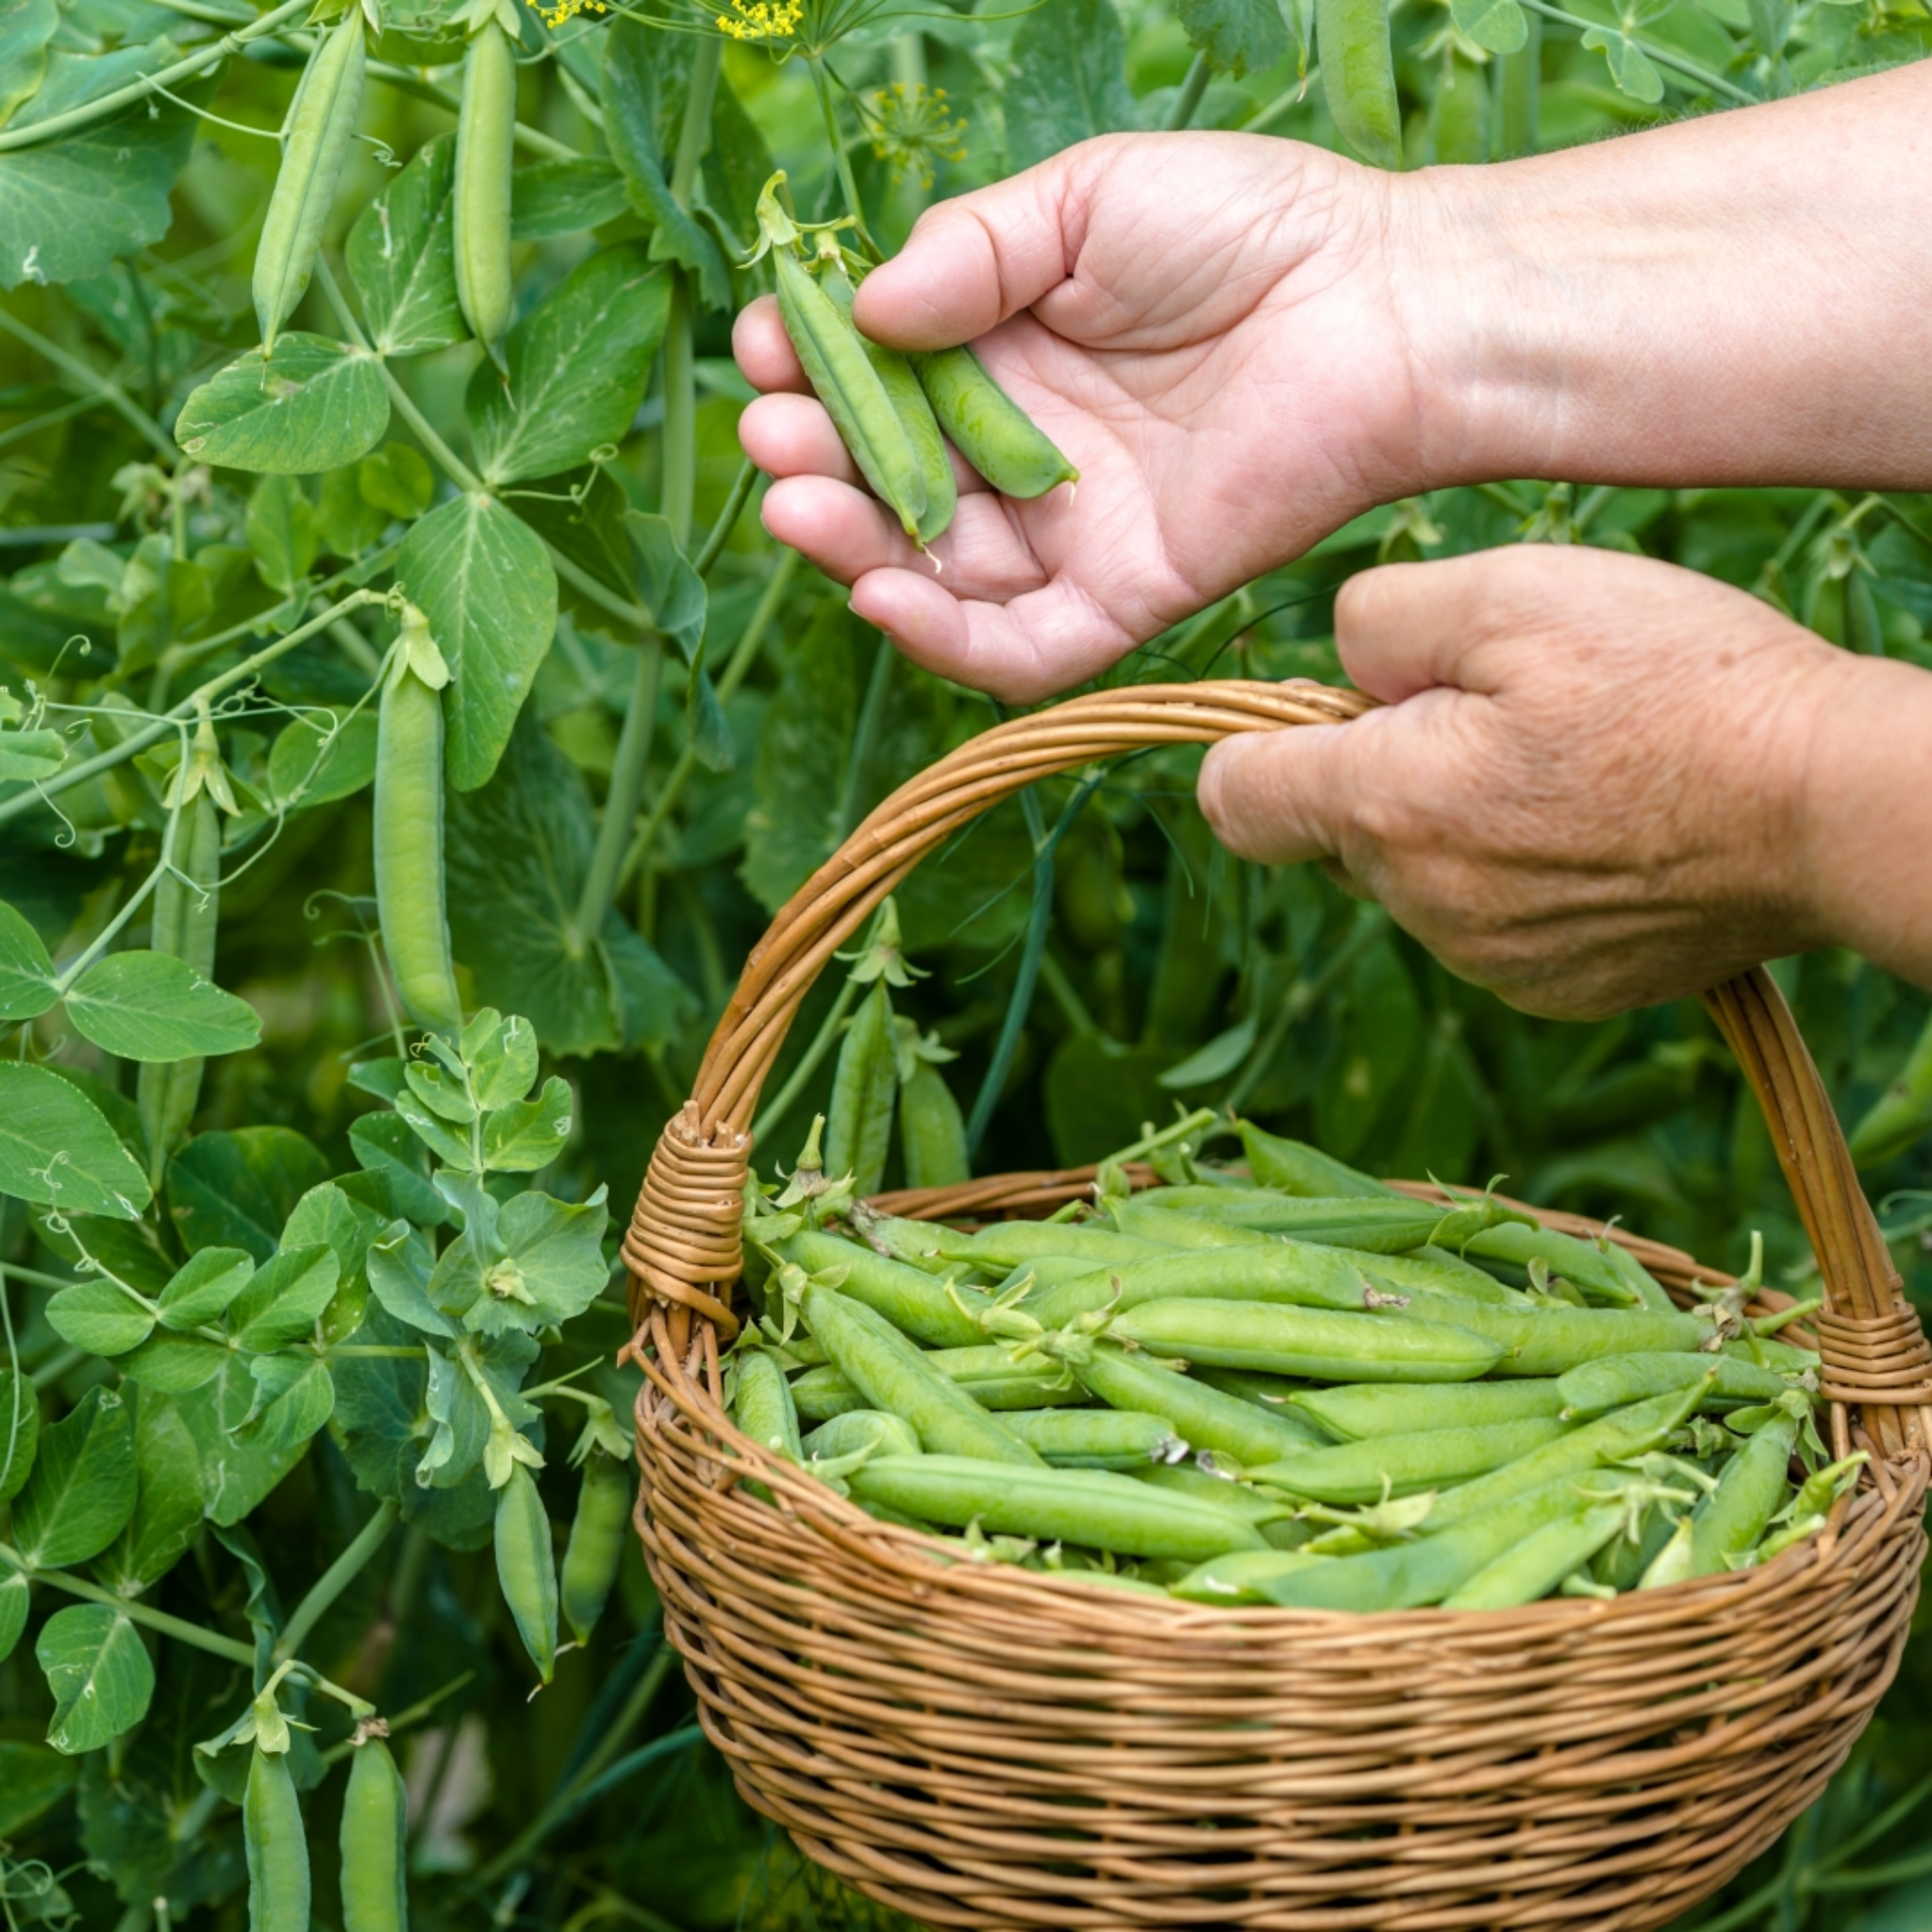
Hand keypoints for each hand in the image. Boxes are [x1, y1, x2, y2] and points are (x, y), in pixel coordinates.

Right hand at [736, 67, 1931, 706]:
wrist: (1387, 309)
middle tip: (775, 440)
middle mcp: (1021, 448)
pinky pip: (1022, 646)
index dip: (812, 371)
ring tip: (802, 506)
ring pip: (937, 571)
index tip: (768, 348)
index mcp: (1002, 349)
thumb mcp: (1087, 200)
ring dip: (854, 549)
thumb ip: (973, 250)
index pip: (876, 381)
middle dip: (814, 465)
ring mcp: (1070, 529)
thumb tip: (865, 306)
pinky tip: (886, 593)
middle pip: (887, 484)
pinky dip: (948, 638)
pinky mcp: (1124, 595)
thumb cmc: (1250, 231)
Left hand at [1197, 546, 1854, 1018]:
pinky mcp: (1551, 990)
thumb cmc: (1674, 684)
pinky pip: (1484, 926)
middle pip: (1329, 836)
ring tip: (1561, 765)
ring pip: (1411, 880)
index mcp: (1385, 810)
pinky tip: (1598, 827)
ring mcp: (1486, 962)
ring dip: (1448, 824)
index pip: (1237, 798)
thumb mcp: (1512, 591)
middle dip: (1372, 774)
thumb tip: (1335, 667)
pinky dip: (1514, 877)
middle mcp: (1419, 906)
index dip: (1260, 741)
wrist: (1827, 807)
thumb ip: (1379, 621)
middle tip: (1486, 712)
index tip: (1330, 708)